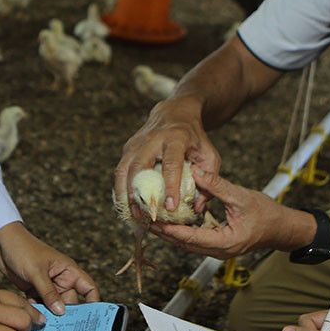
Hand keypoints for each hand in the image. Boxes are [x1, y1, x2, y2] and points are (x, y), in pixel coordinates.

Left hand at [0, 222, 99, 313]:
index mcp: (68, 271)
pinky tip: (34, 321)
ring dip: (51, 317)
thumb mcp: (36, 272)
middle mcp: (61, 280)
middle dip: (68, 316)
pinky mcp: (34, 290)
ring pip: (54, 307)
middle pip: (71, 303)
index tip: (91, 318)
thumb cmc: (23, 249)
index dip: (93, 302)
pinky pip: (40, 306)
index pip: (88, 288)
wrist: (2, 243)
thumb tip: (61, 312)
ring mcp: (48, 286)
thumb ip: (48, 292)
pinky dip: (38, 313)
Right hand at [114, 96, 220, 220]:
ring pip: (123, 170)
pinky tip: (126, 207)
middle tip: (144, 216)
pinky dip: (121, 191)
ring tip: (132, 216)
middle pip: (139, 166)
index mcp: (176, 138)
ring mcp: (136, 142)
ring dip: (125, 195)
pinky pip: (120, 172)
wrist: (175, 114)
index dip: (170, 186)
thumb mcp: (210, 156)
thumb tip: (196, 208)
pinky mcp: (127, 148)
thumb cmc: (195, 139)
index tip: (170, 207)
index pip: (171, 164)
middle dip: (139, 193)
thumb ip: (208, 181)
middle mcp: (152, 138)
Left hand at [147, 166, 313, 258]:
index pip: (192, 238)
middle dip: (164, 233)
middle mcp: (219, 251)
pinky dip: (181, 231)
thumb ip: (217, 186)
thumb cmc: (266, 213)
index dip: (171, 230)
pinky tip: (170, 220)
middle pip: (184, 244)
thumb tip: (195, 171)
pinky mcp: (217, 244)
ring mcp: (218, 250)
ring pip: (187, 244)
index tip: (154, 222)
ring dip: (170, 233)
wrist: (282, 228)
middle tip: (145, 220)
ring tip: (151, 220)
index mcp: (225, 242)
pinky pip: (194, 240)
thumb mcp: (241, 196)